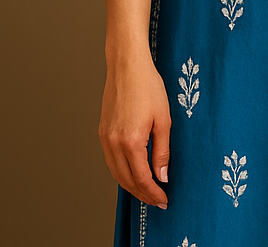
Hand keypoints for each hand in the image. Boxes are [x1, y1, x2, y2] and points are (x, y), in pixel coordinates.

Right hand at [98, 52, 170, 207]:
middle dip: (142, 194)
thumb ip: (162, 150)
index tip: (165, 200)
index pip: (142, 178)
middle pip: (126, 180)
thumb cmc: (148, 88)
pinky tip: (134, 173)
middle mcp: (113, 143)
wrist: (126, 67)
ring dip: (131, 185)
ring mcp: (105, 138)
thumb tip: (163, 176)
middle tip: (158, 201)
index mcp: (130, 141)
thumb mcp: (164, 119)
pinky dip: (122, 172)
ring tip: (147, 191)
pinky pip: (110, 161)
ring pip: (115, 173)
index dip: (154, 192)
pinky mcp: (102, 132)